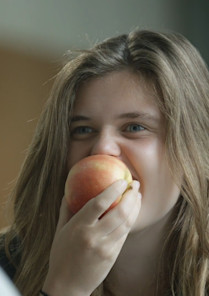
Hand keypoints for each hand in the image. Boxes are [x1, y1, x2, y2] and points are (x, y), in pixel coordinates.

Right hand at [43, 180, 140, 295]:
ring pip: (126, 223)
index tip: (122, 180)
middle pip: (119, 212)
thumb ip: (66, 209)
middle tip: (136, 184)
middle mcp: (93, 236)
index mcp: (79, 227)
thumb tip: (69, 191)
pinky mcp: (112, 256)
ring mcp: (105, 247)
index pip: (99, 203)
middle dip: (131, 196)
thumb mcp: (60, 230)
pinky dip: (131, 220)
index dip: (113, 190)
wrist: (67, 286)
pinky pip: (124, 234)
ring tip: (138, 196)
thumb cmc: (61, 255)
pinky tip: (133, 212)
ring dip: (135, 207)